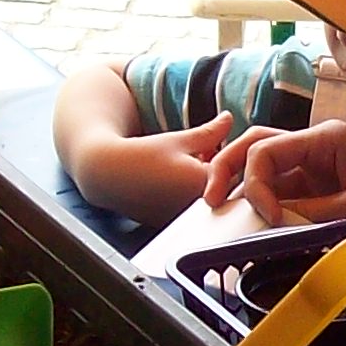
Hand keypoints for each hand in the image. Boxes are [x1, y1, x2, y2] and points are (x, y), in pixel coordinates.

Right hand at [78, 111, 238, 220]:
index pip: (238, 174)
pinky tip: (181, 181)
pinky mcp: (176, 226)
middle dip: (226, 173)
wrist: (107, 175)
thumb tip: (230, 119)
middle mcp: (196, 207)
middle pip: (229, 191)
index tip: (229, 149)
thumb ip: (212, 132)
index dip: (236, 159)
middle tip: (211, 156)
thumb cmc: (141, 155)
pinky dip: (196, 195)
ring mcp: (186, 220)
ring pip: (214, 202)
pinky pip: (198, 210)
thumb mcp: (180, 139)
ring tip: (192, 167)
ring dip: (212, 185)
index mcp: (203, 183)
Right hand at [208, 118, 345, 244]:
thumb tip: (271, 223)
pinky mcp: (329, 196)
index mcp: (326, 139)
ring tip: (225, 220)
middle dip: (230, 172)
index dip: (253, 181)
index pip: (266, 149)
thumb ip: (314, 215)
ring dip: (248, 195)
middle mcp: (318, 150)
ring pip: (271, 178)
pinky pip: (290, 200)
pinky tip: (260, 232)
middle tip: (209, 203)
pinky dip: (273, 213)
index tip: (267, 217)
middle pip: (258, 152)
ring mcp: (322, 173)